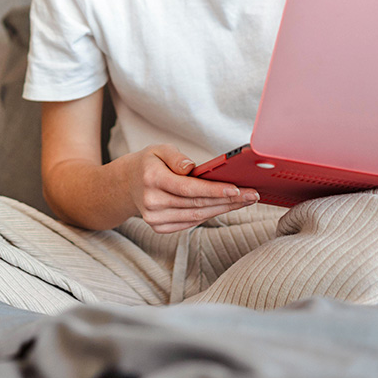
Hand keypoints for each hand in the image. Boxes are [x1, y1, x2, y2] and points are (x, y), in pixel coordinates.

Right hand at [124, 144, 258, 233]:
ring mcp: (154, 218)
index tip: (237, 189)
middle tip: (251, 195)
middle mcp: (151, 202)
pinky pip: (191, 223)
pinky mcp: (160, 228)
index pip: (188, 188)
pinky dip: (210, 215)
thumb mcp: (159, 149)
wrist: (127, 184)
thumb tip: (191, 168)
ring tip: (244, 201)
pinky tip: (225, 207)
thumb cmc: (148, 164)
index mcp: (151, 179)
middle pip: (197, 204)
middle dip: (227, 201)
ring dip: (223, 209)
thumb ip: (176, 157)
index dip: (214, 190)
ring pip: (196, 216)